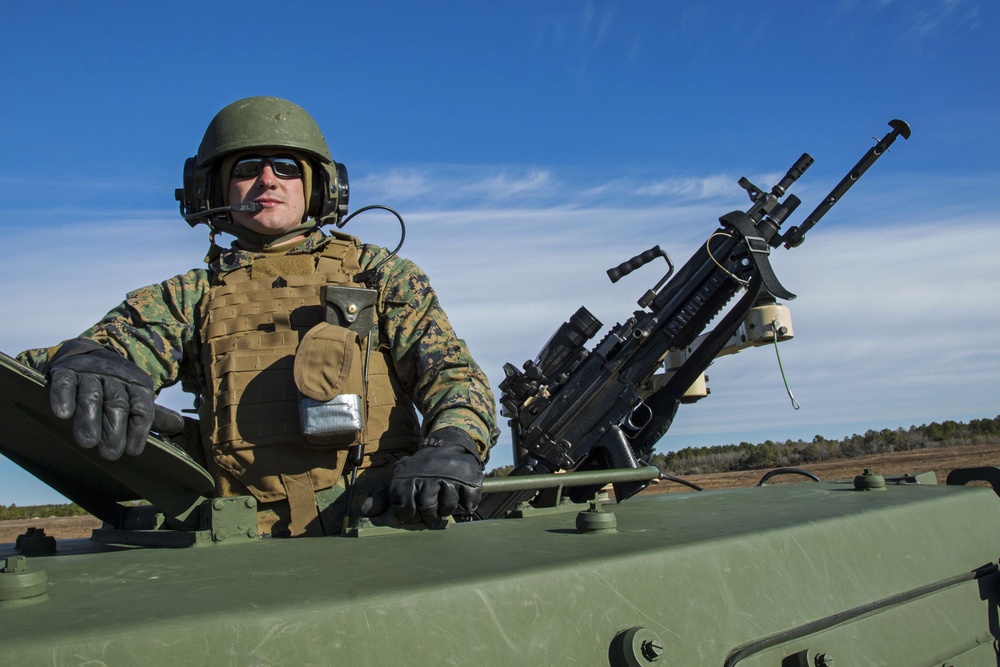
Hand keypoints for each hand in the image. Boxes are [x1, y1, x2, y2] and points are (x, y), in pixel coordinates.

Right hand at [48, 339, 155, 459]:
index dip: (139, 431)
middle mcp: (116, 377)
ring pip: (92, 397)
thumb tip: (179, 426)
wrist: (85, 354)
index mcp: (138, 385)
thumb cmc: (114, 386)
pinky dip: (63, 398)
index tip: (132, 452)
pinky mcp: (66, 372)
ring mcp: (90, 373)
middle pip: (118, 405)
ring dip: (89, 420)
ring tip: (88, 442)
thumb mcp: (136, 397)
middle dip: (115, 431)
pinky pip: (65, 384)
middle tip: (110, 454)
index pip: (142, 409)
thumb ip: (153, 415)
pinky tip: (63, 415)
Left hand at [388, 427, 483, 524]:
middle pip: (427, 509)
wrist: (447, 446)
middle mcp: (427, 474)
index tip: (415, 513)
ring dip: (446, 509)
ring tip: (444, 500)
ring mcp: (449, 475)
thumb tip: (364, 512)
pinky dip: (465, 504)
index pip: (405, 508)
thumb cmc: (420, 470)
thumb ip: (382, 498)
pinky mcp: (469, 478)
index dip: (410, 516)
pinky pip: (467, 502)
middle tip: (432, 511)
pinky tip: (460, 496)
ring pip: (447, 507)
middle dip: (430, 516)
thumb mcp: (400, 479)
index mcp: (407, 476)